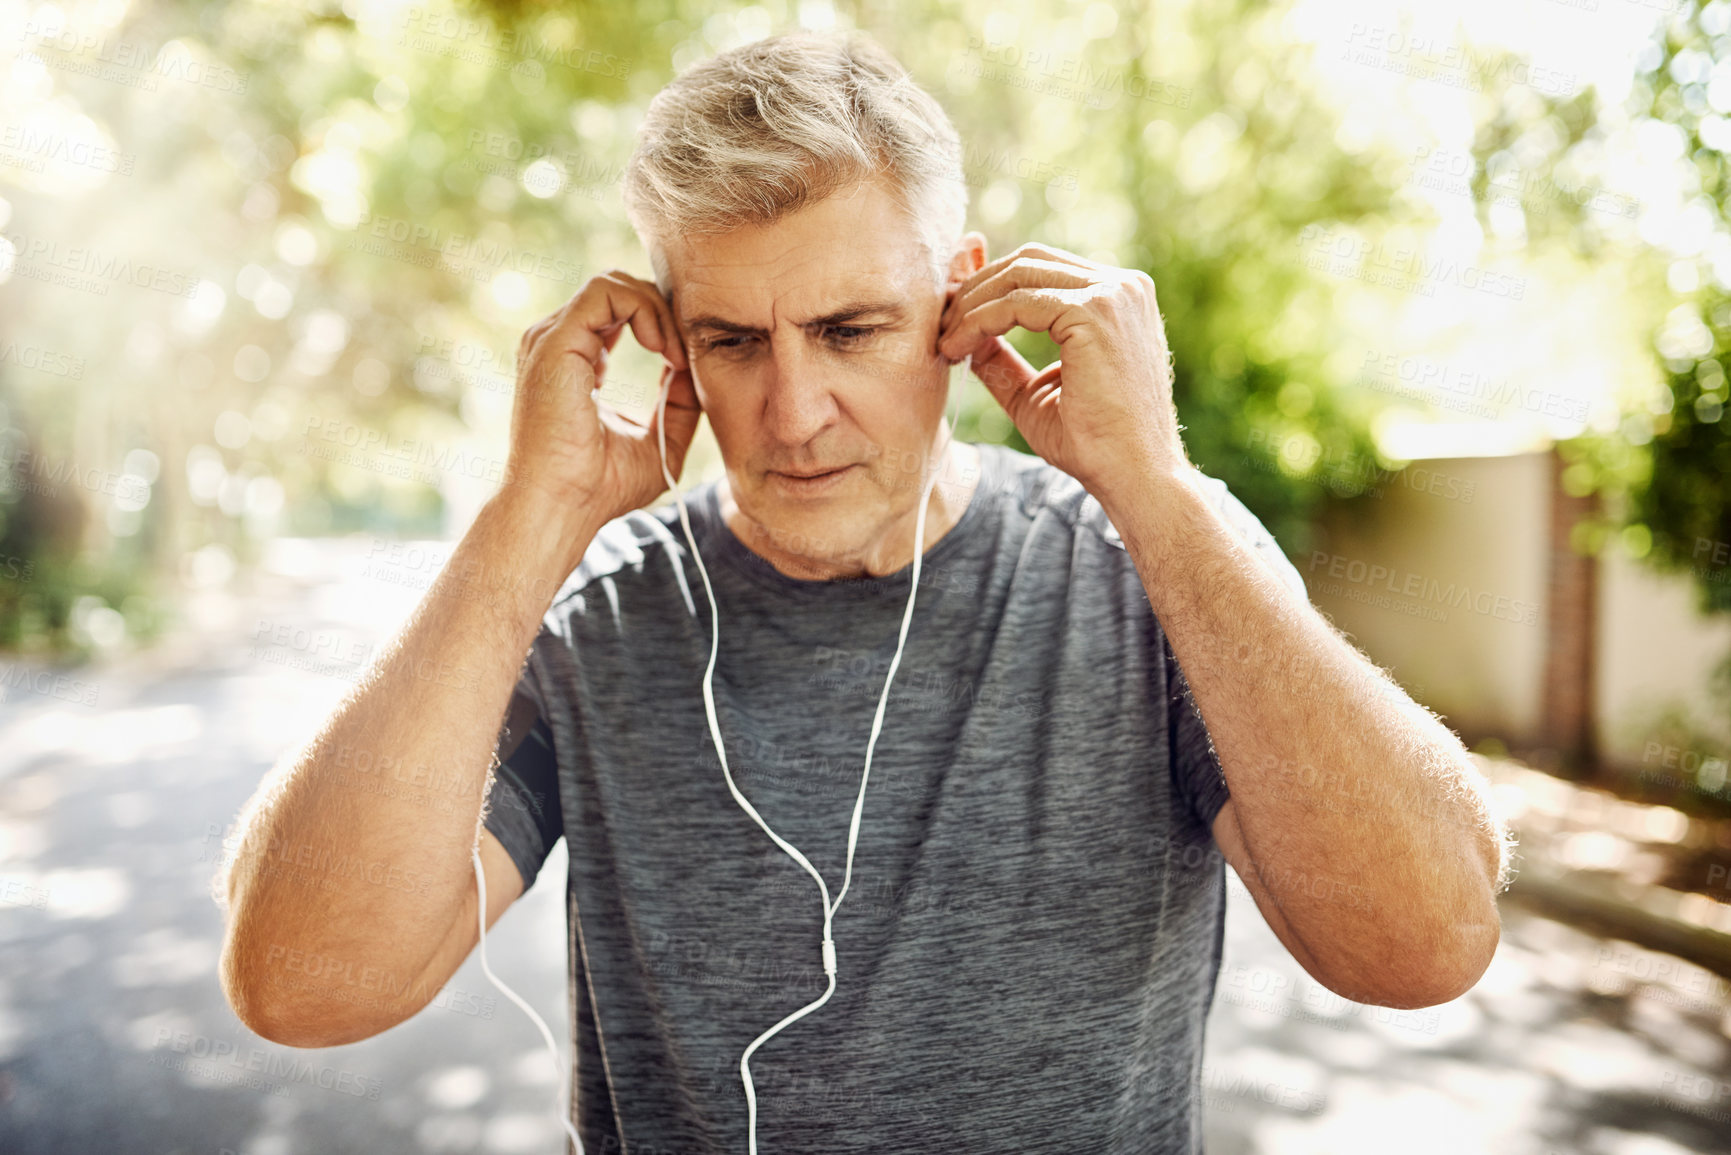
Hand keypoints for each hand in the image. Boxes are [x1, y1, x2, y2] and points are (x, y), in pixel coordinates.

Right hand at [506, 269, 699, 533]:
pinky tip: (663, 350)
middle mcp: (560, 343)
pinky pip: (606, 291)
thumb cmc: (601, 486)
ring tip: (675, 355)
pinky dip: (645, 310)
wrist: (563, 506)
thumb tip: (695, 368)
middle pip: (621, 291)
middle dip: (665, 312)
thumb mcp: (659, 440)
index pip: (621, 313)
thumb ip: (678, 402)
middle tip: (687, 356)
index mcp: (576, 361)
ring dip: (659, 311)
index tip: (686, 363)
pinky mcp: (556, 340)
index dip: (663, 325)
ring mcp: (553, 338)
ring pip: (615, 283)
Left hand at [935, 243, 1186, 492]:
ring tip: (945, 342)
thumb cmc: (1093, 443)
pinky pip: (1016, 303)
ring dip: (970, 306)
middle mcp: (1123, 286)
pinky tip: (957, 348)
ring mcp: (1113, 294)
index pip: (1041, 269)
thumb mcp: (1034, 391)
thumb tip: (962, 334)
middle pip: (1027, 261)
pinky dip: (978, 321)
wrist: (1134, 476)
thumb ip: (1001, 358)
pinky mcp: (1095, 312)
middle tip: (940, 326)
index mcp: (1118, 298)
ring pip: (1017, 275)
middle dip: (974, 289)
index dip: (989, 286)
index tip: (951, 318)